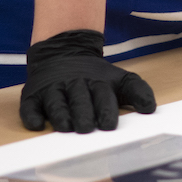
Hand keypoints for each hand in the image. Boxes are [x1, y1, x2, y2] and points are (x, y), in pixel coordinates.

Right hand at [19, 29, 156, 131]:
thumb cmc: (94, 77)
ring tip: (66, 127)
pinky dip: (32, 115)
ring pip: (56, 102)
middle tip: (87, 129)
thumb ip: (137, 91)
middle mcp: (73, 84)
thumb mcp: (119, 79)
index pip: (102, 95)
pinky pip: (29, 106)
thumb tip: (151, 109)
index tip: (110, 125)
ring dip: (60, 115)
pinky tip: (36, 125)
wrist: (63, 52)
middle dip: (83, 114)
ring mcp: (52, 89)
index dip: (106, 109)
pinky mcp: (33, 94)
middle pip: (79, 100)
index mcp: (96, 82)